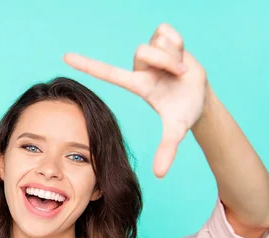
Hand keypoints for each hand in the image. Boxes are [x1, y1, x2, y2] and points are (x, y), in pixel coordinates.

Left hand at [64, 23, 207, 177]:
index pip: (107, 73)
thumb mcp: (176, 131)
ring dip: (174, 56)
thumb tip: (159, 175)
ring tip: (180, 69)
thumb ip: (167, 151)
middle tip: (179, 74)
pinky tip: (180, 54)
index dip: (87, 65)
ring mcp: (150, 52)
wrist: (203, 97)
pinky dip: (178, 42)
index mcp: (137, 85)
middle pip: (143, 51)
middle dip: (165, 61)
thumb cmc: (184, 112)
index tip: (65, 57)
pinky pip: (166, 31)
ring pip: (156, 43)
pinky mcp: (161, 37)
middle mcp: (139, 67)